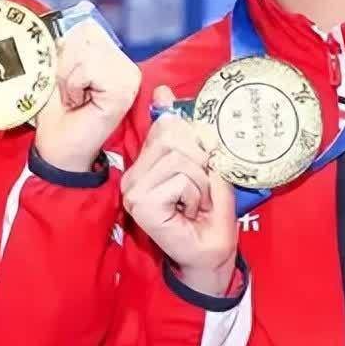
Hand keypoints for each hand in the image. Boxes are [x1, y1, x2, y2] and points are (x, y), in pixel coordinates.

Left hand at [33, 19, 141, 172]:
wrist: (59, 150)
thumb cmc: (57, 115)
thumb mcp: (58, 70)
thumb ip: (69, 41)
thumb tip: (80, 7)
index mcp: (111, 58)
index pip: (87, 28)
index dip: (66, 51)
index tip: (66, 81)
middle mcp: (126, 65)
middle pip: (86, 35)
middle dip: (66, 64)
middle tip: (71, 93)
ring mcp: (129, 76)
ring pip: (86, 51)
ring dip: (69, 77)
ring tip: (75, 98)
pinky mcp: (125, 88)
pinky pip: (89, 67)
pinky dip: (75, 84)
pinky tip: (81, 103)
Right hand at [121, 86, 237, 296]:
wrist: (212, 255)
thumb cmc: (210, 213)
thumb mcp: (203, 164)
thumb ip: (184, 132)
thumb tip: (161, 90)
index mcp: (144, 163)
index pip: (167, 126)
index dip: (195, 143)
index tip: (201, 168)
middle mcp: (133, 175)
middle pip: (174, 137)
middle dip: (201, 163)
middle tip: (201, 191)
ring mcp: (133, 190)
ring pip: (180, 158)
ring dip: (201, 182)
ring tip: (196, 203)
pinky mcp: (140, 204)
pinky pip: (181, 178)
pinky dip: (197, 195)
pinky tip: (189, 213)